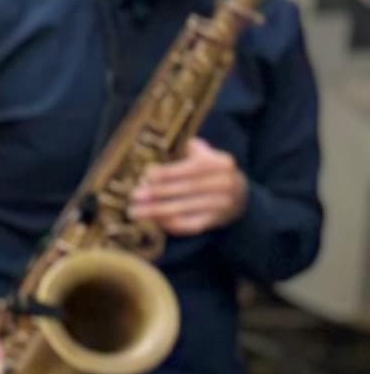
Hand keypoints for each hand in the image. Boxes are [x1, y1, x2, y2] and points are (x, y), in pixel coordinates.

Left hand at [129, 138, 244, 237]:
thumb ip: (193, 150)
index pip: (192, 168)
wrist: (239, 196)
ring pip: (185, 209)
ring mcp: (221, 204)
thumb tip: (178, 148)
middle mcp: (225, 184)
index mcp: (221, 163)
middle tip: (135, 196)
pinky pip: (189, 225)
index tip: (146, 175)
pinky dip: (169, 224)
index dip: (168, 172)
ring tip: (135, 212)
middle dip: (157, 193)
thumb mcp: (209, 156)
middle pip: (186, 189)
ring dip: (156, 212)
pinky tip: (153, 221)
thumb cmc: (213, 172)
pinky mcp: (214, 221)